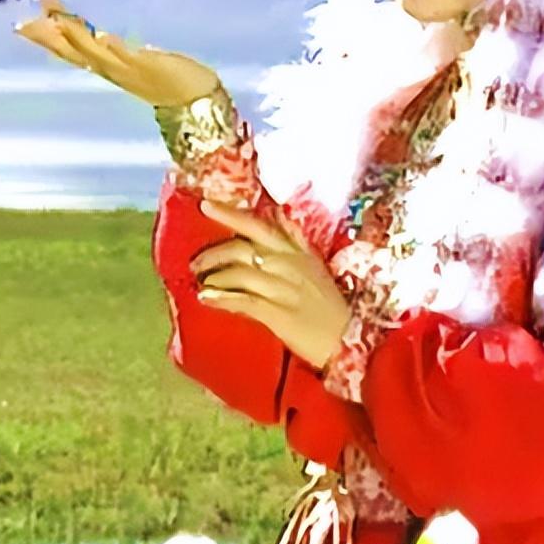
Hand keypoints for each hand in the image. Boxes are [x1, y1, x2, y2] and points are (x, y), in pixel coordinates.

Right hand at [12, 0, 220, 105]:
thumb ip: (120, 53)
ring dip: (75, 36)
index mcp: (109, 68)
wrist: (199, 102)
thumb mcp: (138, 62)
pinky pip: (128, 57)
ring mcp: (129, 69)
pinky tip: (102, 35)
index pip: (71, 51)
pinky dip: (114, 48)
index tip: (23, 23)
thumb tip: (105, 38)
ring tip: (57, 19)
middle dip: (49, 37)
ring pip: (95, 53)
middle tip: (24, 22)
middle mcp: (113, 70)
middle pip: (74, 52)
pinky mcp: (149, 66)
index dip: (47, 38)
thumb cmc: (171, 80)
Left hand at [191, 199, 351, 371]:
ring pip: (238, 273)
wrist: (348, 339)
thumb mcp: (314, 264)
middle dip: (213, 253)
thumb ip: (293, 240)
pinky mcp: (278, 314)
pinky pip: (243, 301)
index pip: (260, 225)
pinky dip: (221, 298)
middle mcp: (289, 264)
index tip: (206, 204)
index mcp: (297, 251)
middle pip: (242, 247)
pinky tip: (206, 299)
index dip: (231, 214)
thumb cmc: (329, 305)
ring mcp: (283, 288)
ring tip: (201, 285)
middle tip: (195, 264)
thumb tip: (275, 215)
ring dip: (214, 278)